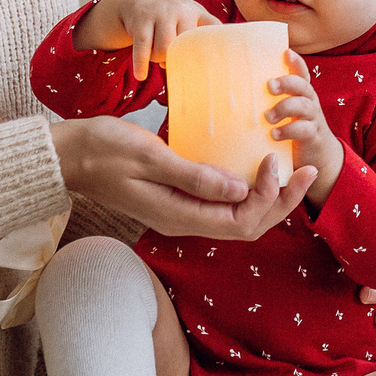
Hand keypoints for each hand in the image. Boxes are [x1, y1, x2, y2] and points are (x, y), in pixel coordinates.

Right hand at [49, 117, 315, 240]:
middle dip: (282, 201)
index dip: (269, 197)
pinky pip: (222, 203)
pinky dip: (246, 188)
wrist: (69, 157)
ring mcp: (181, 212)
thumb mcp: (149, 156)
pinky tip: (254, 165)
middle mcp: (184, 221)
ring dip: (269, 196)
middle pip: (248, 225)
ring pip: (238, 216)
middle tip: (306, 169)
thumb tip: (238, 189)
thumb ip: (193, 175)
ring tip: (291, 168)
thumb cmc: (103, 150)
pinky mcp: (178, 199)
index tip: (275, 160)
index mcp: (179, 216)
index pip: (242, 222)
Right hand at [76, 0, 218, 80]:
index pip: (214, 28)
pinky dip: (141, 63)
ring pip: (164, 49)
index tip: (223, 62)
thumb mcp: (187, 19)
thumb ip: (199, 37)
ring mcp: (160, 13)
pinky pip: (143, 47)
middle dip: (178, 59)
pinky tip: (141, 75)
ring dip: (159, 59)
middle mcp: (181, 10)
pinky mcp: (141, 20)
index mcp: (197, 12)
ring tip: (157, 59)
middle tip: (172, 62)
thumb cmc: (168, 18)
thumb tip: (212, 70)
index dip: (219, 44)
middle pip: (186, 46)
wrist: (136, 0)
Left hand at [266, 56, 347, 207]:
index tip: (286, 52)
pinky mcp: (313, 137)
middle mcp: (309, 103)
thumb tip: (234, 90)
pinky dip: (288, 130)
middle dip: (287, 83)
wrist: (317, 156)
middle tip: (269, 85)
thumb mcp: (285, 112)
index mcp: (301, 94)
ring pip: (304, 106)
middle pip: (302, 86)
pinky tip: (274, 134)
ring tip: (268, 117)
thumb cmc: (292, 129)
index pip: (301, 73)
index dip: (296, 62)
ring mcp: (313, 119)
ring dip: (284, 108)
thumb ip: (269, 101)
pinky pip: (304, 130)